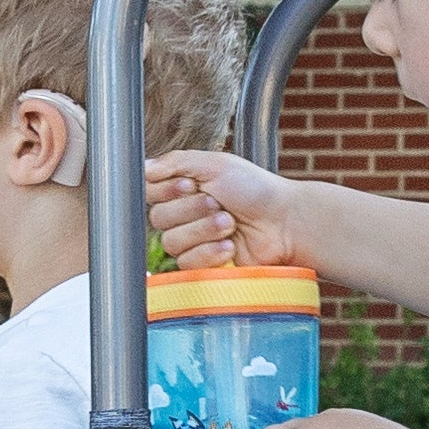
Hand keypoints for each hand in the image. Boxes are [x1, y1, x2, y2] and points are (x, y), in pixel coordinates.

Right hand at [145, 149, 307, 271]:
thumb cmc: (256, 190)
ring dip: (204, 231)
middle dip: (191, 210)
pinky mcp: (201, 266)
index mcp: (184, 190)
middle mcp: (184, 215)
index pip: (150, 193)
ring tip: (230, 224)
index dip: (167, 191)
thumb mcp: (216, 164)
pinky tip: (230, 245)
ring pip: (172, 242)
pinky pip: (187, 263)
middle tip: (218, 204)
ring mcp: (192, 242)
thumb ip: (175, 162)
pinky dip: (210, 252)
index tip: (190, 186)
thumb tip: (144, 167)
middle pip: (158, 219)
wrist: (284, 223)